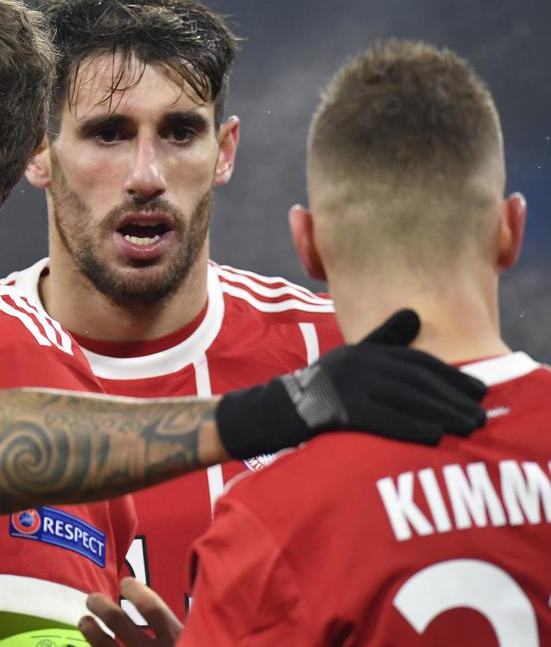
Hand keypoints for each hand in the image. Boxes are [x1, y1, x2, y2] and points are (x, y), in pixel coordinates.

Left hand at [79, 578, 181, 646]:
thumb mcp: (203, 640)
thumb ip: (191, 623)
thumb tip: (191, 590)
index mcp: (179, 638)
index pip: (151, 608)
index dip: (135, 591)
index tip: (126, 582)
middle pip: (119, 623)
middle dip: (103, 608)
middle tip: (92, 598)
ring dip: (92, 632)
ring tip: (85, 621)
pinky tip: (92, 646)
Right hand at [215, 309, 486, 458]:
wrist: (270, 411)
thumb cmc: (315, 390)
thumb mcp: (348, 360)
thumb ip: (383, 340)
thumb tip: (414, 314)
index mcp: (363, 352)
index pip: (415, 362)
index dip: (449, 376)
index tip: (477, 390)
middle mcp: (357, 364)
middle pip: (415, 382)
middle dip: (452, 398)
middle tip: (480, 415)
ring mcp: (345, 387)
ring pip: (404, 402)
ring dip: (440, 415)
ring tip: (466, 428)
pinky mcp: (336, 411)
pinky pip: (382, 421)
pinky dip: (410, 428)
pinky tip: (432, 437)